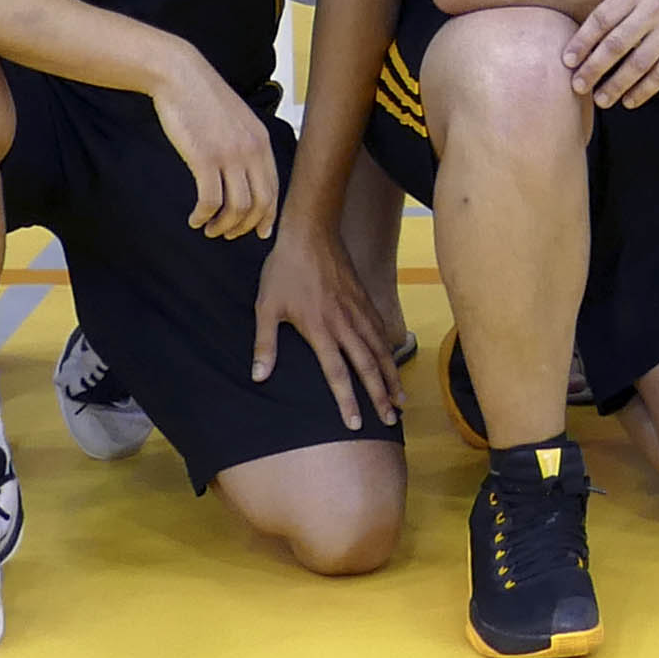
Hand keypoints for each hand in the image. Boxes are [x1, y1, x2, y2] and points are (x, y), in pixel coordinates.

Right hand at [150, 52, 279, 235]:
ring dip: (223, 226)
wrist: (181, 76)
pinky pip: (210, 201)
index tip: (259, 232)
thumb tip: (244, 175)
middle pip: (259, 204)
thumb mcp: (237, 120)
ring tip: (209, 229)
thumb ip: (246, 145)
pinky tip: (195, 219)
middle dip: (245, 227)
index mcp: (261, 142)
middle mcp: (251, 151)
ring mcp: (229, 155)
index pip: (274, 190)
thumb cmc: (203, 98)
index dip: (268, 216)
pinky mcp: (204, 158)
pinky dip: (203, 216)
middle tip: (228, 235)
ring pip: (237, 208)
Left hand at [249, 211, 405, 421]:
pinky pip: (380, 331)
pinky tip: (393, 362)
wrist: (310, 233)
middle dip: (379, 396)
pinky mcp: (364, 300)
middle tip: (390, 420)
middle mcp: (344, 324)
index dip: (347, 401)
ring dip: (391, 377)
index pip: (337, 374)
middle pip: (367, 367)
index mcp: (320, 330)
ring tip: (400, 399)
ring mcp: (358, 311)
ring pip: (380, 350)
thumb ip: (264, 344)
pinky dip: (389, 350)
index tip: (355, 423)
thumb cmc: (284, 271)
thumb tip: (258, 376)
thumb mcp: (266, 307)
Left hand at [570, 0, 658, 103]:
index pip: (603, 17)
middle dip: (595, 68)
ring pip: (640, 63)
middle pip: (618, 44)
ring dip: (618, 85)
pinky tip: (630, 101)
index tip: (567, 60)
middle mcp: (654, 9)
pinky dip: (646, 90)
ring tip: (600, 100)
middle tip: (577, 86)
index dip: (583, 40)